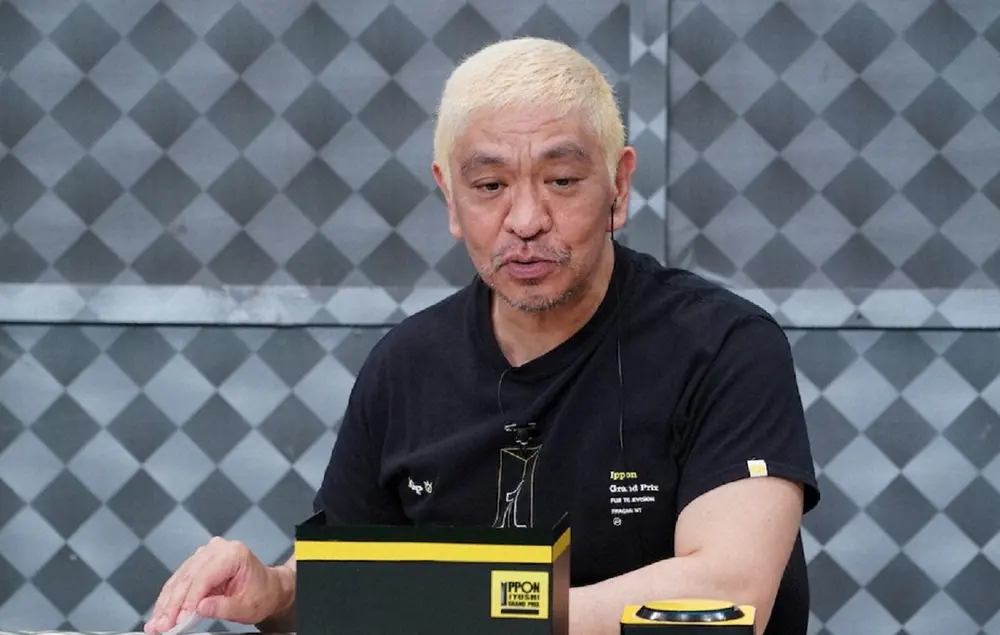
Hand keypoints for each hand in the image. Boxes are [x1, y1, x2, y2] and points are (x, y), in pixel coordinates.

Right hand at [143, 537, 291, 633]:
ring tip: (157, 623)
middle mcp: (218, 549)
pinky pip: (180, 579)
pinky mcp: (199, 562)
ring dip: (166, 602)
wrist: (268, 588)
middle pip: (188, 577)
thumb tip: (199, 608)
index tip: (178, 619)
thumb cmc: (262, 594)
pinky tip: (162, 612)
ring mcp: (207, 553)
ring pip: (180, 578)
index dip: (188, 600)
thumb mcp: (246, 606)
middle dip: (172, 604)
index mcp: (234, 555)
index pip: (204, 577)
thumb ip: (222, 607)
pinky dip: (170, 597)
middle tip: (161, 625)